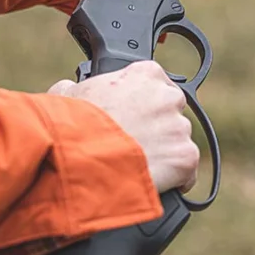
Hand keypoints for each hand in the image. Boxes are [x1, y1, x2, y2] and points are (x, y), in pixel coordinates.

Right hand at [48, 61, 198, 193]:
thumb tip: (69, 88)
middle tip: (133, 142)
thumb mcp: (67, 94)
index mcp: (145, 73)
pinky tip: (150, 180)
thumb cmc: (73, 125)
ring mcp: (179, 127)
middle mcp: (168, 96)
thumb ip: (77, 87)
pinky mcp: (185, 157)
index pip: (156, 84)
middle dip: (156, 126)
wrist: (81, 158)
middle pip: (171, 111)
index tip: (132, 116)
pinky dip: (174, 179)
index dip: (142, 103)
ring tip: (136, 164)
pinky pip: (187, 172)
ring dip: (163, 152)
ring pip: (178, 142)